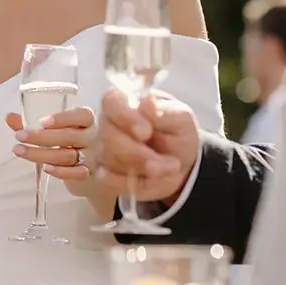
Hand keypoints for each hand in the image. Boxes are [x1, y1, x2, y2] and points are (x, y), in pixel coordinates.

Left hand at [6, 106, 95, 193]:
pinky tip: (45, 168)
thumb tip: (9, 116)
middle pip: (70, 136)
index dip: (63, 118)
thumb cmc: (67, 144)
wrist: (86, 172)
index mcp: (85, 121)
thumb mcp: (53, 131)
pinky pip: (76, 173)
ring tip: (20, 151)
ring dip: (41, 154)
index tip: (41, 122)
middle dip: (42, 137)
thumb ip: (31, 124)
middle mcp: (90, 138)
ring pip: (67, 155)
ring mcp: (90, 157)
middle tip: (20, 136)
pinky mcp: (87, 174)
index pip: (82, 115)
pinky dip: (61, 171)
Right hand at [94, 89, 199, 203]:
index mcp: (126, 101)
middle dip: (139, 153)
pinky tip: (152, 178)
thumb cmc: (177, 133)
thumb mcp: (182, 120)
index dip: (125, 117)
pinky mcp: (104, 172)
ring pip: (111, 160)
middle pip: (108, 136)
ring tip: (169, 167)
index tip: (146, 132)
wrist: (180, 163)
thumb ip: (164, 112)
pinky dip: (135, 182)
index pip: (112, 102)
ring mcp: (103, 148)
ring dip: (144, 169)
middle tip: (169, 161)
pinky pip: (110, 180)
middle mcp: (108, 123)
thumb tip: (146, 103)